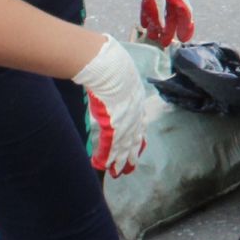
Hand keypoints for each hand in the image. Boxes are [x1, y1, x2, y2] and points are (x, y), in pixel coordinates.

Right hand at [73, 34, 151, 176]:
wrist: (110, 67)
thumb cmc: (113, 65)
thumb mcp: (121, 73)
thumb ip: (118, 80)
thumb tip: (110, 75)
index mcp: (137, 103)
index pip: (140, 125)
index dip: (138, 137)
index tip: (139, 146)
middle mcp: (134, 116)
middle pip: (134, 141)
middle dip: (132, 156)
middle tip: (130, 169)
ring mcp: (124, 123)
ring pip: (122, 148)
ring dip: (119, 162)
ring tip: (117, 173)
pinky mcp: (112, 127)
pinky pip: (109, 147)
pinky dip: (104, 157)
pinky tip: (100, 165)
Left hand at [108, 0, 193, 46]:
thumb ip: (157, 9)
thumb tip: (161, 28)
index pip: (185, 11)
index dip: (186, 25)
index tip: (184, 39)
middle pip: (172, 12)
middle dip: (169, 28)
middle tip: (165, 43)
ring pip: (160, 9)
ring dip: (157, 23)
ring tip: (153, 37)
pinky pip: (150, 3)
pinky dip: (148, 14)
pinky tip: (144, 23)